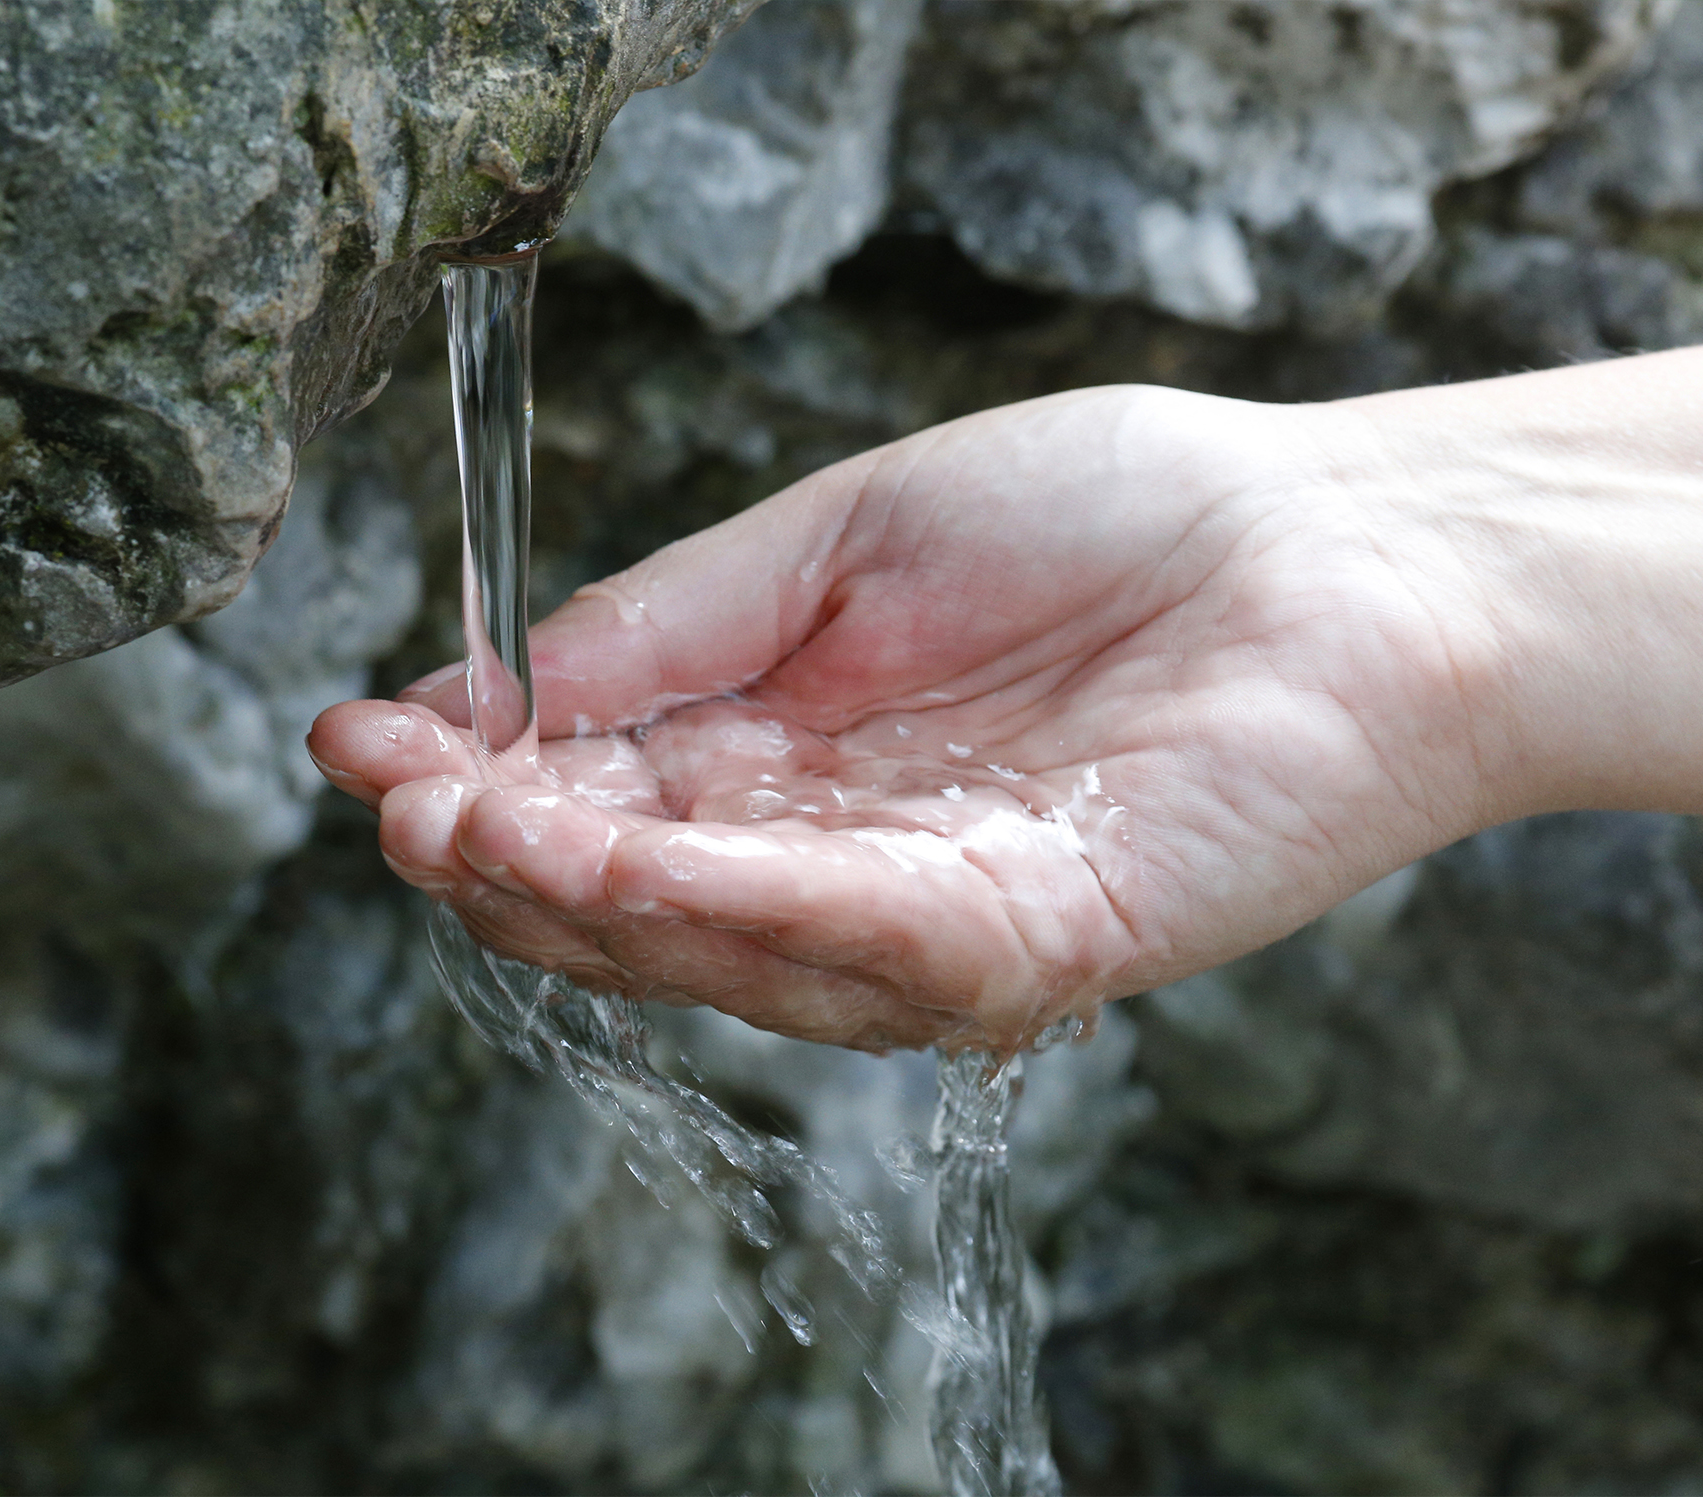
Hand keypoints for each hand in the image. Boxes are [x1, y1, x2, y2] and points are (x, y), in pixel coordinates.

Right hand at [309, 385, 1495, 1051]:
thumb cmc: (1120, 516)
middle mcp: (844, 858)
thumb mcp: (848, 536)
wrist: (1343, 548)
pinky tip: (634, 861)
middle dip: (506, 860)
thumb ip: (680, 617)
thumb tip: (487, 685)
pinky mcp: (1036, 946)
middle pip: (639, 903)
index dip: (476, 781)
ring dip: (595, 899)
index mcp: (791, 756)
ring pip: (729, 948)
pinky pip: (868, 948)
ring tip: (481, 830)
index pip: (599, 801)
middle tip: (401, 806)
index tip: (359, 743)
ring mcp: (935, 919)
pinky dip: (745, 909)